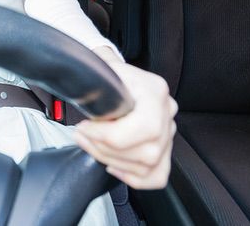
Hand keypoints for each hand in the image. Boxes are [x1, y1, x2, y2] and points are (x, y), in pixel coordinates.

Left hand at [73, 52, 177, 189]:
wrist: (117, 77)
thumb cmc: (108, 75)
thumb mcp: (99, 72)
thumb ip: (94, 86)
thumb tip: (81, 97)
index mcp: (155, 91)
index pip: (146, 127)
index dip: (110, 135)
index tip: (85, 128)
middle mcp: (167, 112)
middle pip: (148, 151)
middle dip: (106, 149)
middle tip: (82, 136)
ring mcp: (168, 131)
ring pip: (149, 166)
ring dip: (112, 160)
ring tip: (90, 145)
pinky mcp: (164, 148)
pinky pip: (156, 176)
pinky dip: (132, 176)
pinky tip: (112, 164)